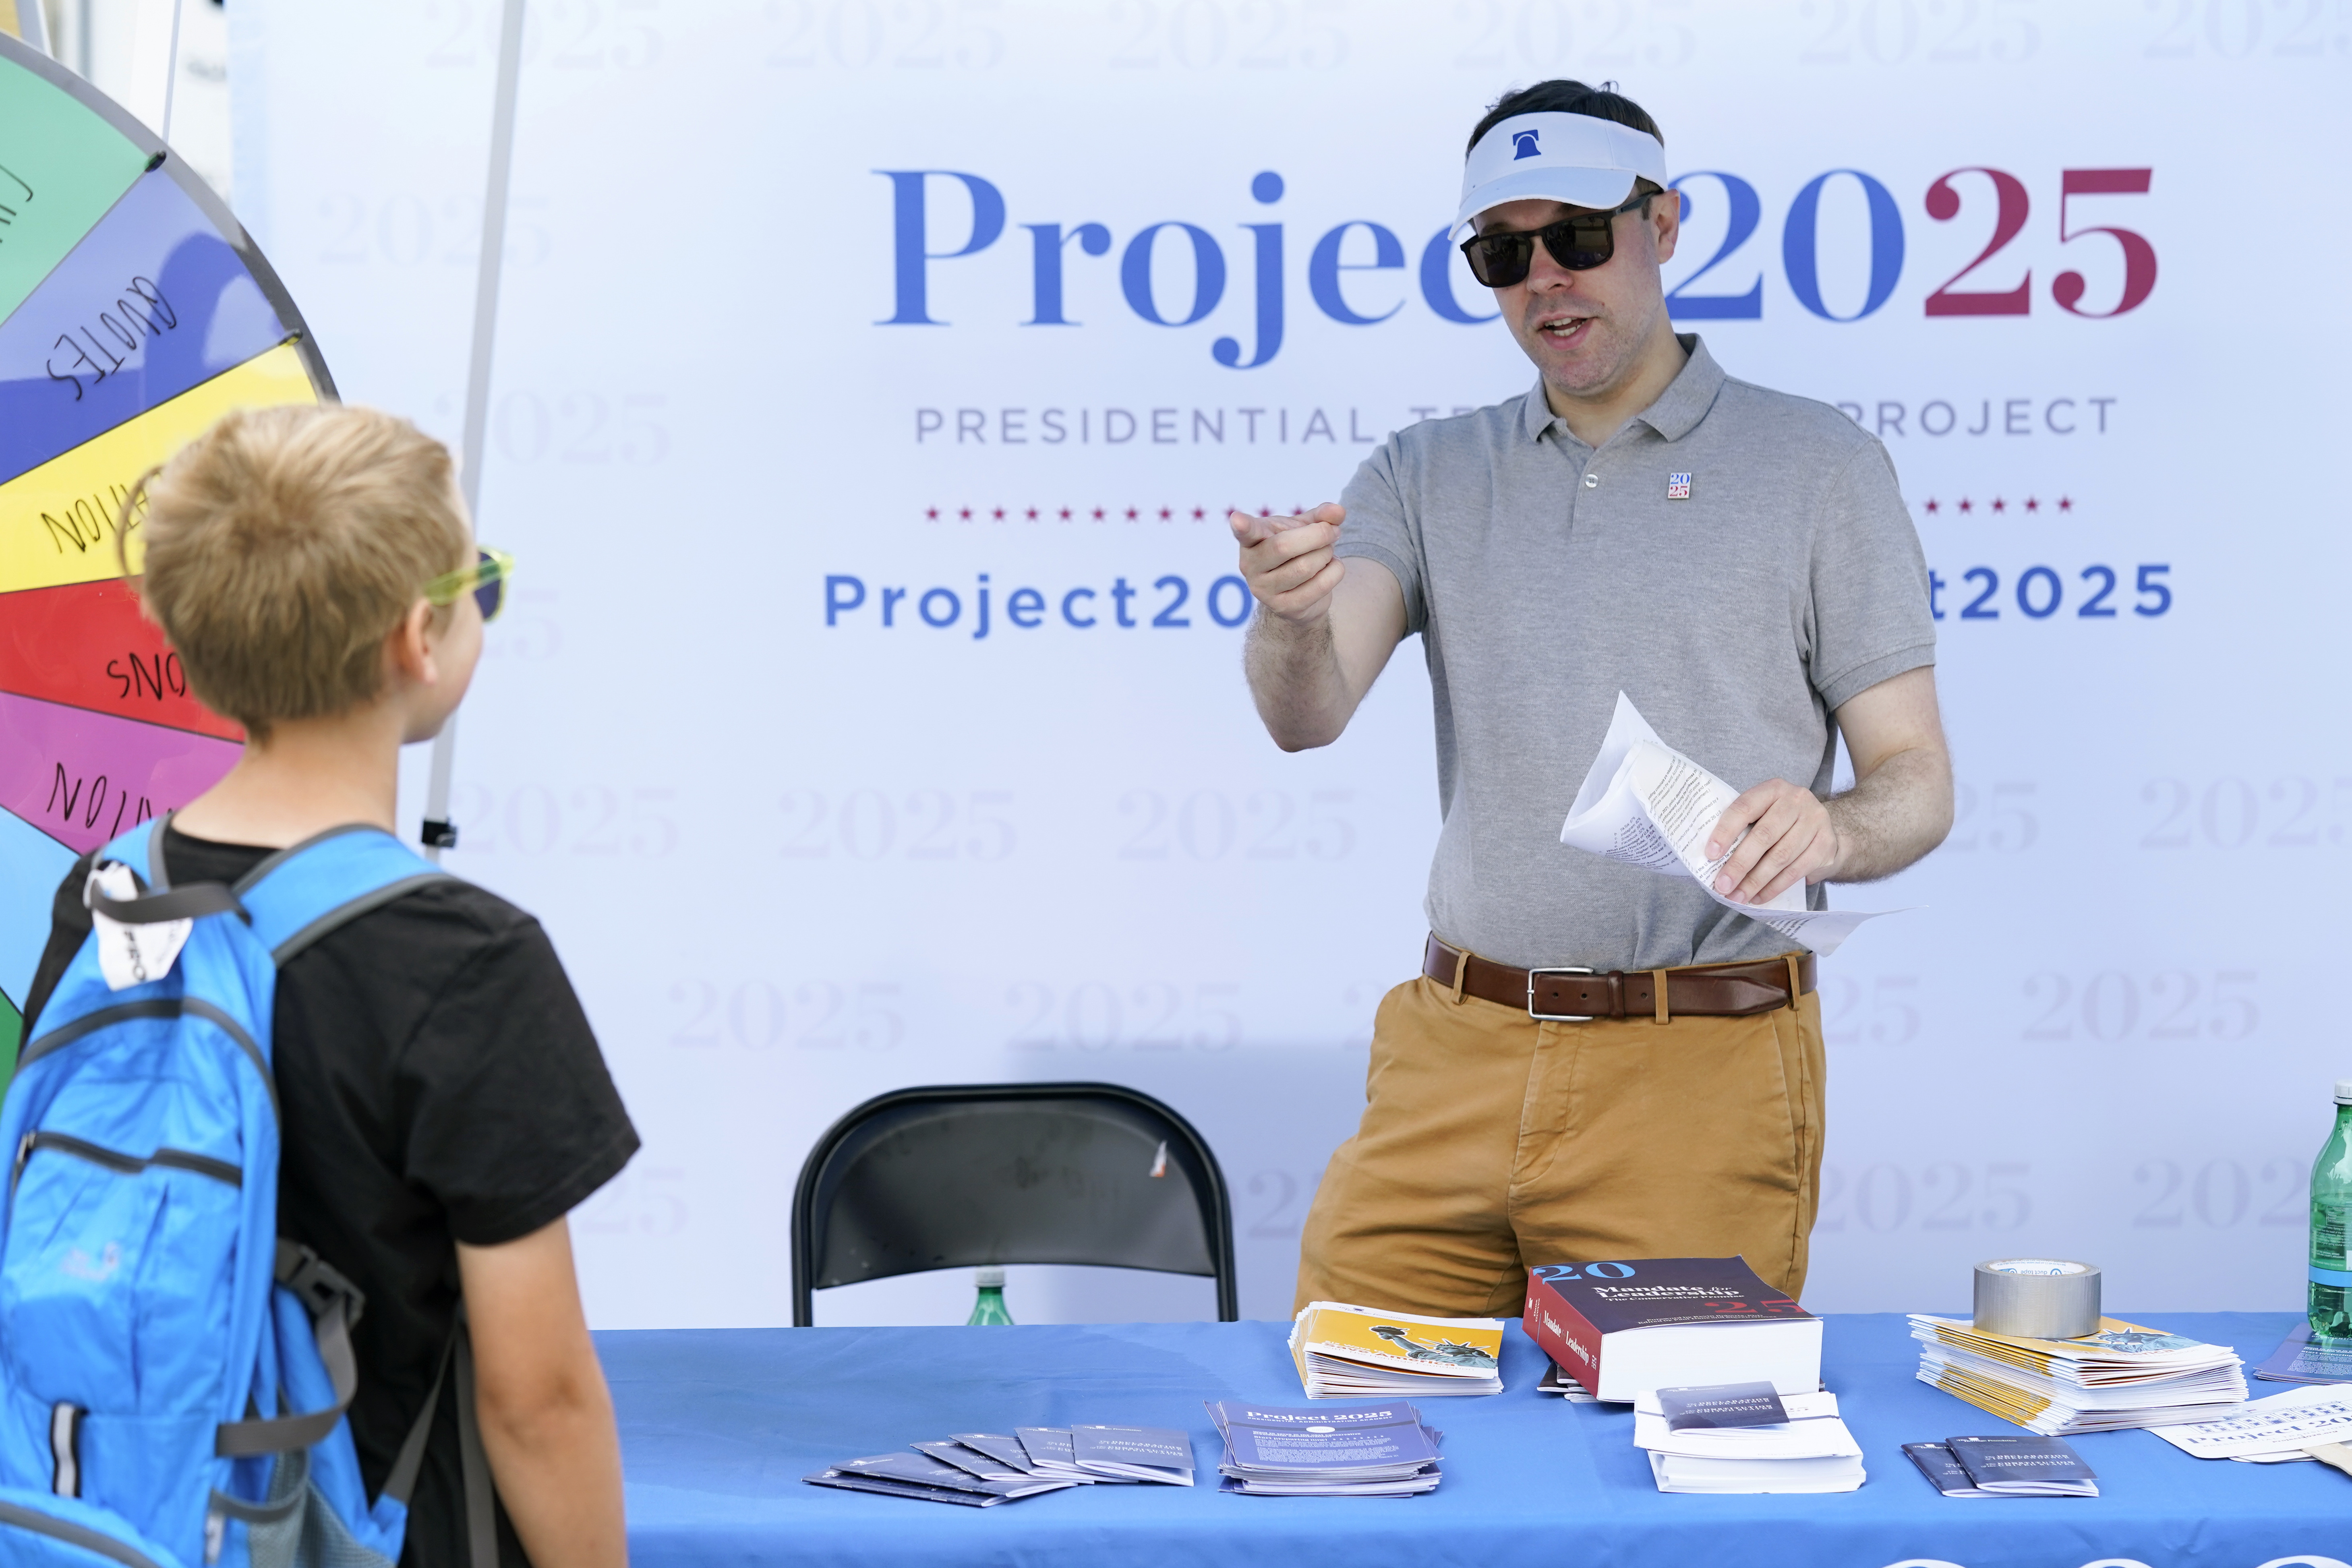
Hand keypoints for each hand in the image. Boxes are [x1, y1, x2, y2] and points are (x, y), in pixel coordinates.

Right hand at [1230, 503, 1344, 624]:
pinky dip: (1334, 571)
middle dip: (1318, 535)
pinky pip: (1320, 585)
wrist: (1299, 595)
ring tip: (1328, 552)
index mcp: (1251, 542)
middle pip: (1284, 547)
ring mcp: (1264, 591)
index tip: (1237, 519)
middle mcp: (1250, 567)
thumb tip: (1338, 511)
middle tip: (1333, 532)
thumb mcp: (1304, 529)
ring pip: (1305, 567)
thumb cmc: (1296, 552)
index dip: (1242, 526)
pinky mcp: (1285, 607)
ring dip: (1327, 554)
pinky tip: (1330, 568)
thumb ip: (1320, 517)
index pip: (1246, 533)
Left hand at [1706, 779, 1839, 904]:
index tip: (1710, 854)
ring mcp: (1815, 821)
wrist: (1824, 828)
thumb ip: (1742, 827)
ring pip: (1780, 857)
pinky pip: (1796, 870)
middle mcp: (1796, 800)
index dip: (1726, 831)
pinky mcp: (1826, 844)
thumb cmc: (1781, 822)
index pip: (1745, 807)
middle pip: (1764, 836)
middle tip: (1722, 885)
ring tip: (1737, 897)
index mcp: (1773, 789)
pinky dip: (1775, 887)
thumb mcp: (1763, 813)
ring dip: (1755, 881)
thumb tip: (1712, 859)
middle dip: (1739, 864)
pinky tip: (1759, 897)